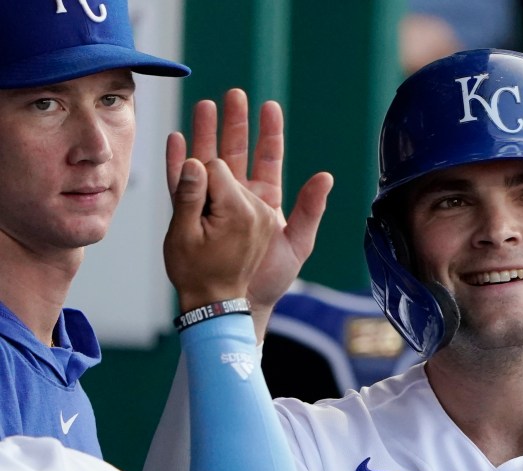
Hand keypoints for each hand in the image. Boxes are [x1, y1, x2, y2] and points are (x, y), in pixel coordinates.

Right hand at [166, 89, 333, 334]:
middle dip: (236, 123)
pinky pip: (182, 186)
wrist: (234, 304)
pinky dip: (179, 164)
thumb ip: (309, 210)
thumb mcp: (297, 244)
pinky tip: (178, 140)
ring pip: (207, 162)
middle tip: (234, 94)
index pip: (262, 161)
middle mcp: (239, 199)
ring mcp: (213, 206)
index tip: (269, 107)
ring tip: (204, 105)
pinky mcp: (190, 217)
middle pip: (236, 153)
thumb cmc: (271, 278)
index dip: (266, 135)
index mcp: (263, 201)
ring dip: (205, 134)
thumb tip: (325, 176)